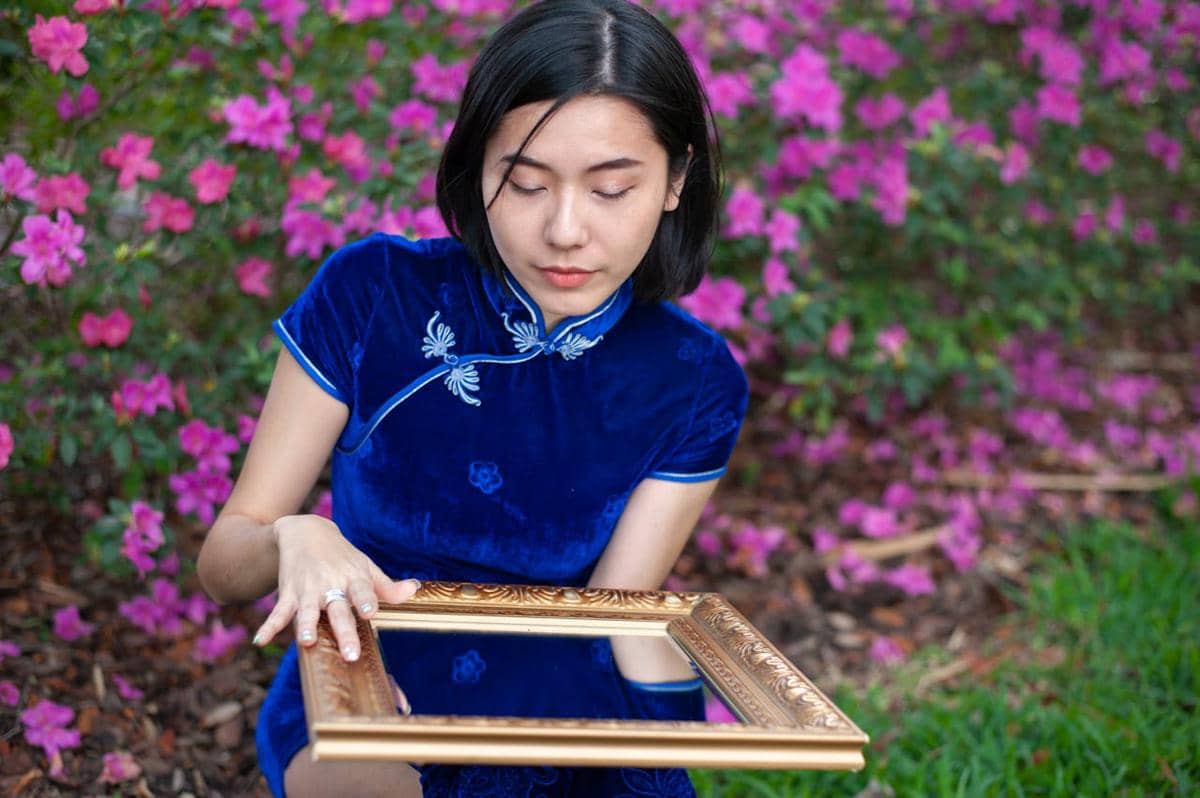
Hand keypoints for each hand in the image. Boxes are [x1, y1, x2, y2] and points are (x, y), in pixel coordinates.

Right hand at [251, 514, 420, 661]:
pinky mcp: (288, 592)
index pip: (362, 589)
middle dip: (344, 630)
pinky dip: (269, 626)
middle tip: (350, 654)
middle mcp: (330, 583)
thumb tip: (414, 590)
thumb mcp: (364, 566)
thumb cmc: (341, 556)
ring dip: (305, 625)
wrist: (304, 530)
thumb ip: (386, 585)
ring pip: (306, 610)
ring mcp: (307, 589)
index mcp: (353, 577)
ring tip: (306, 642)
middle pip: (338, 609)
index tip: (370, 612)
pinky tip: (260, 640)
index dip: (366, 600)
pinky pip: (278, 611)